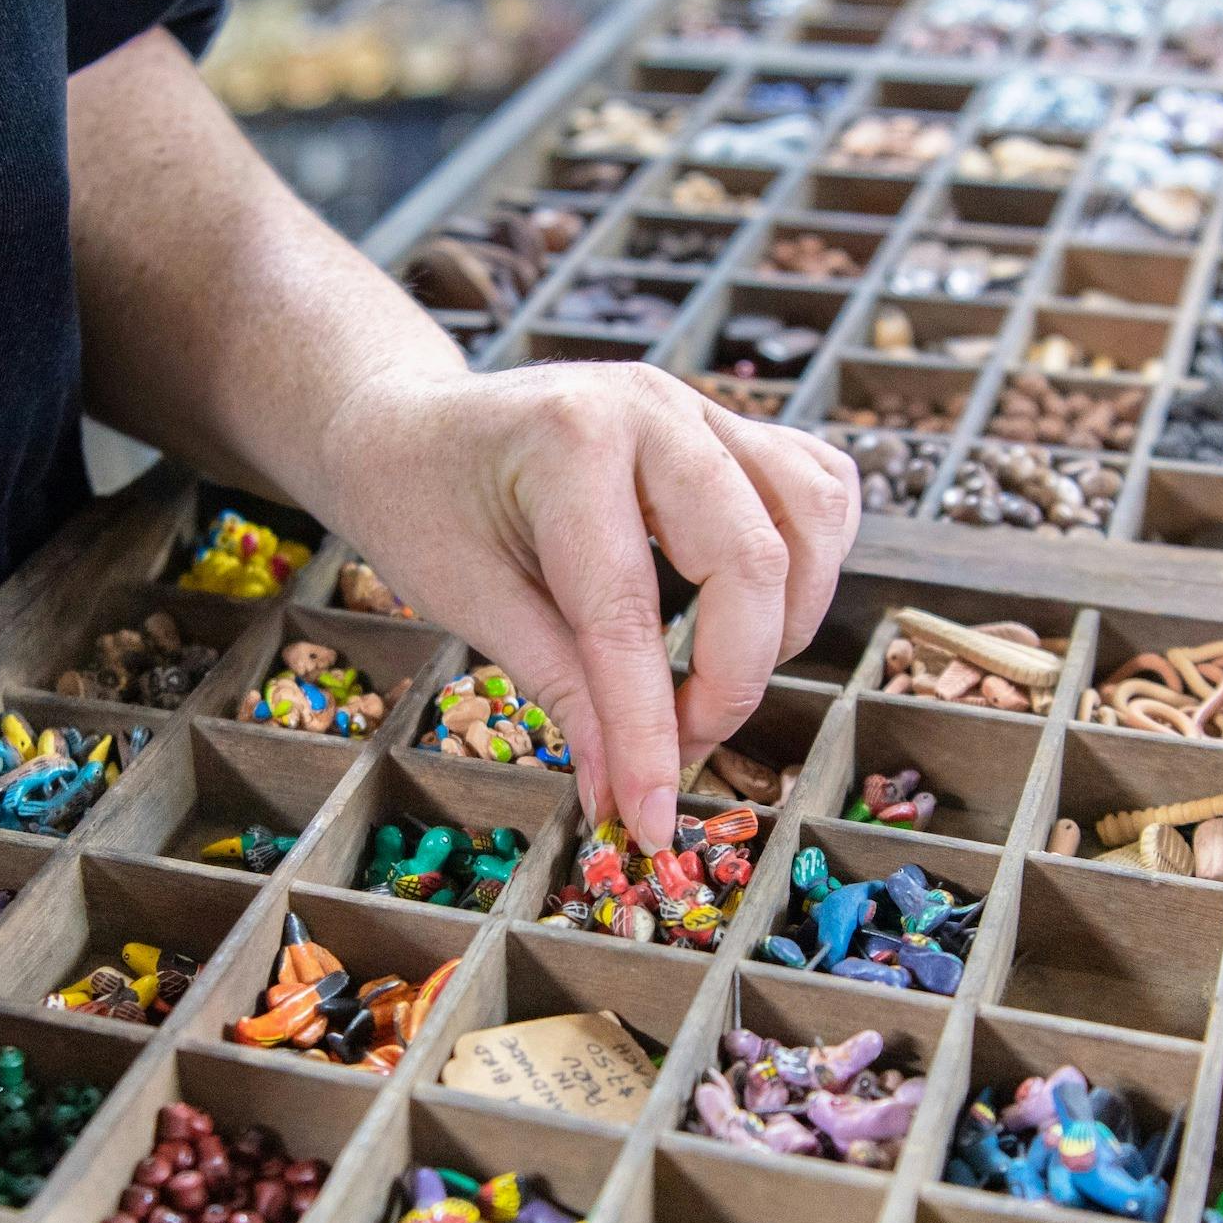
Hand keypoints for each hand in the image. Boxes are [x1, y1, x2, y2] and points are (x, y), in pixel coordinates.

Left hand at [305, 360, 860, 851]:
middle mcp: (652, 409)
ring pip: (811, 516)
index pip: (630, 613)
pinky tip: (758, 611)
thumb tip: (624, 797)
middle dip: (730, 684)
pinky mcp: (728, 425)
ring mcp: (700, 408)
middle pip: (753, 562)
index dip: (647, 730)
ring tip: (717, 679)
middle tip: (678, 753)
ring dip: (788, 622)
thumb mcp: (471, 604)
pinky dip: (811, 560)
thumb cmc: (419, 504)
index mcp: (569, 442)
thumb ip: (565, 693)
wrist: (405, 425)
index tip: (651, 815)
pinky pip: (817, 487)